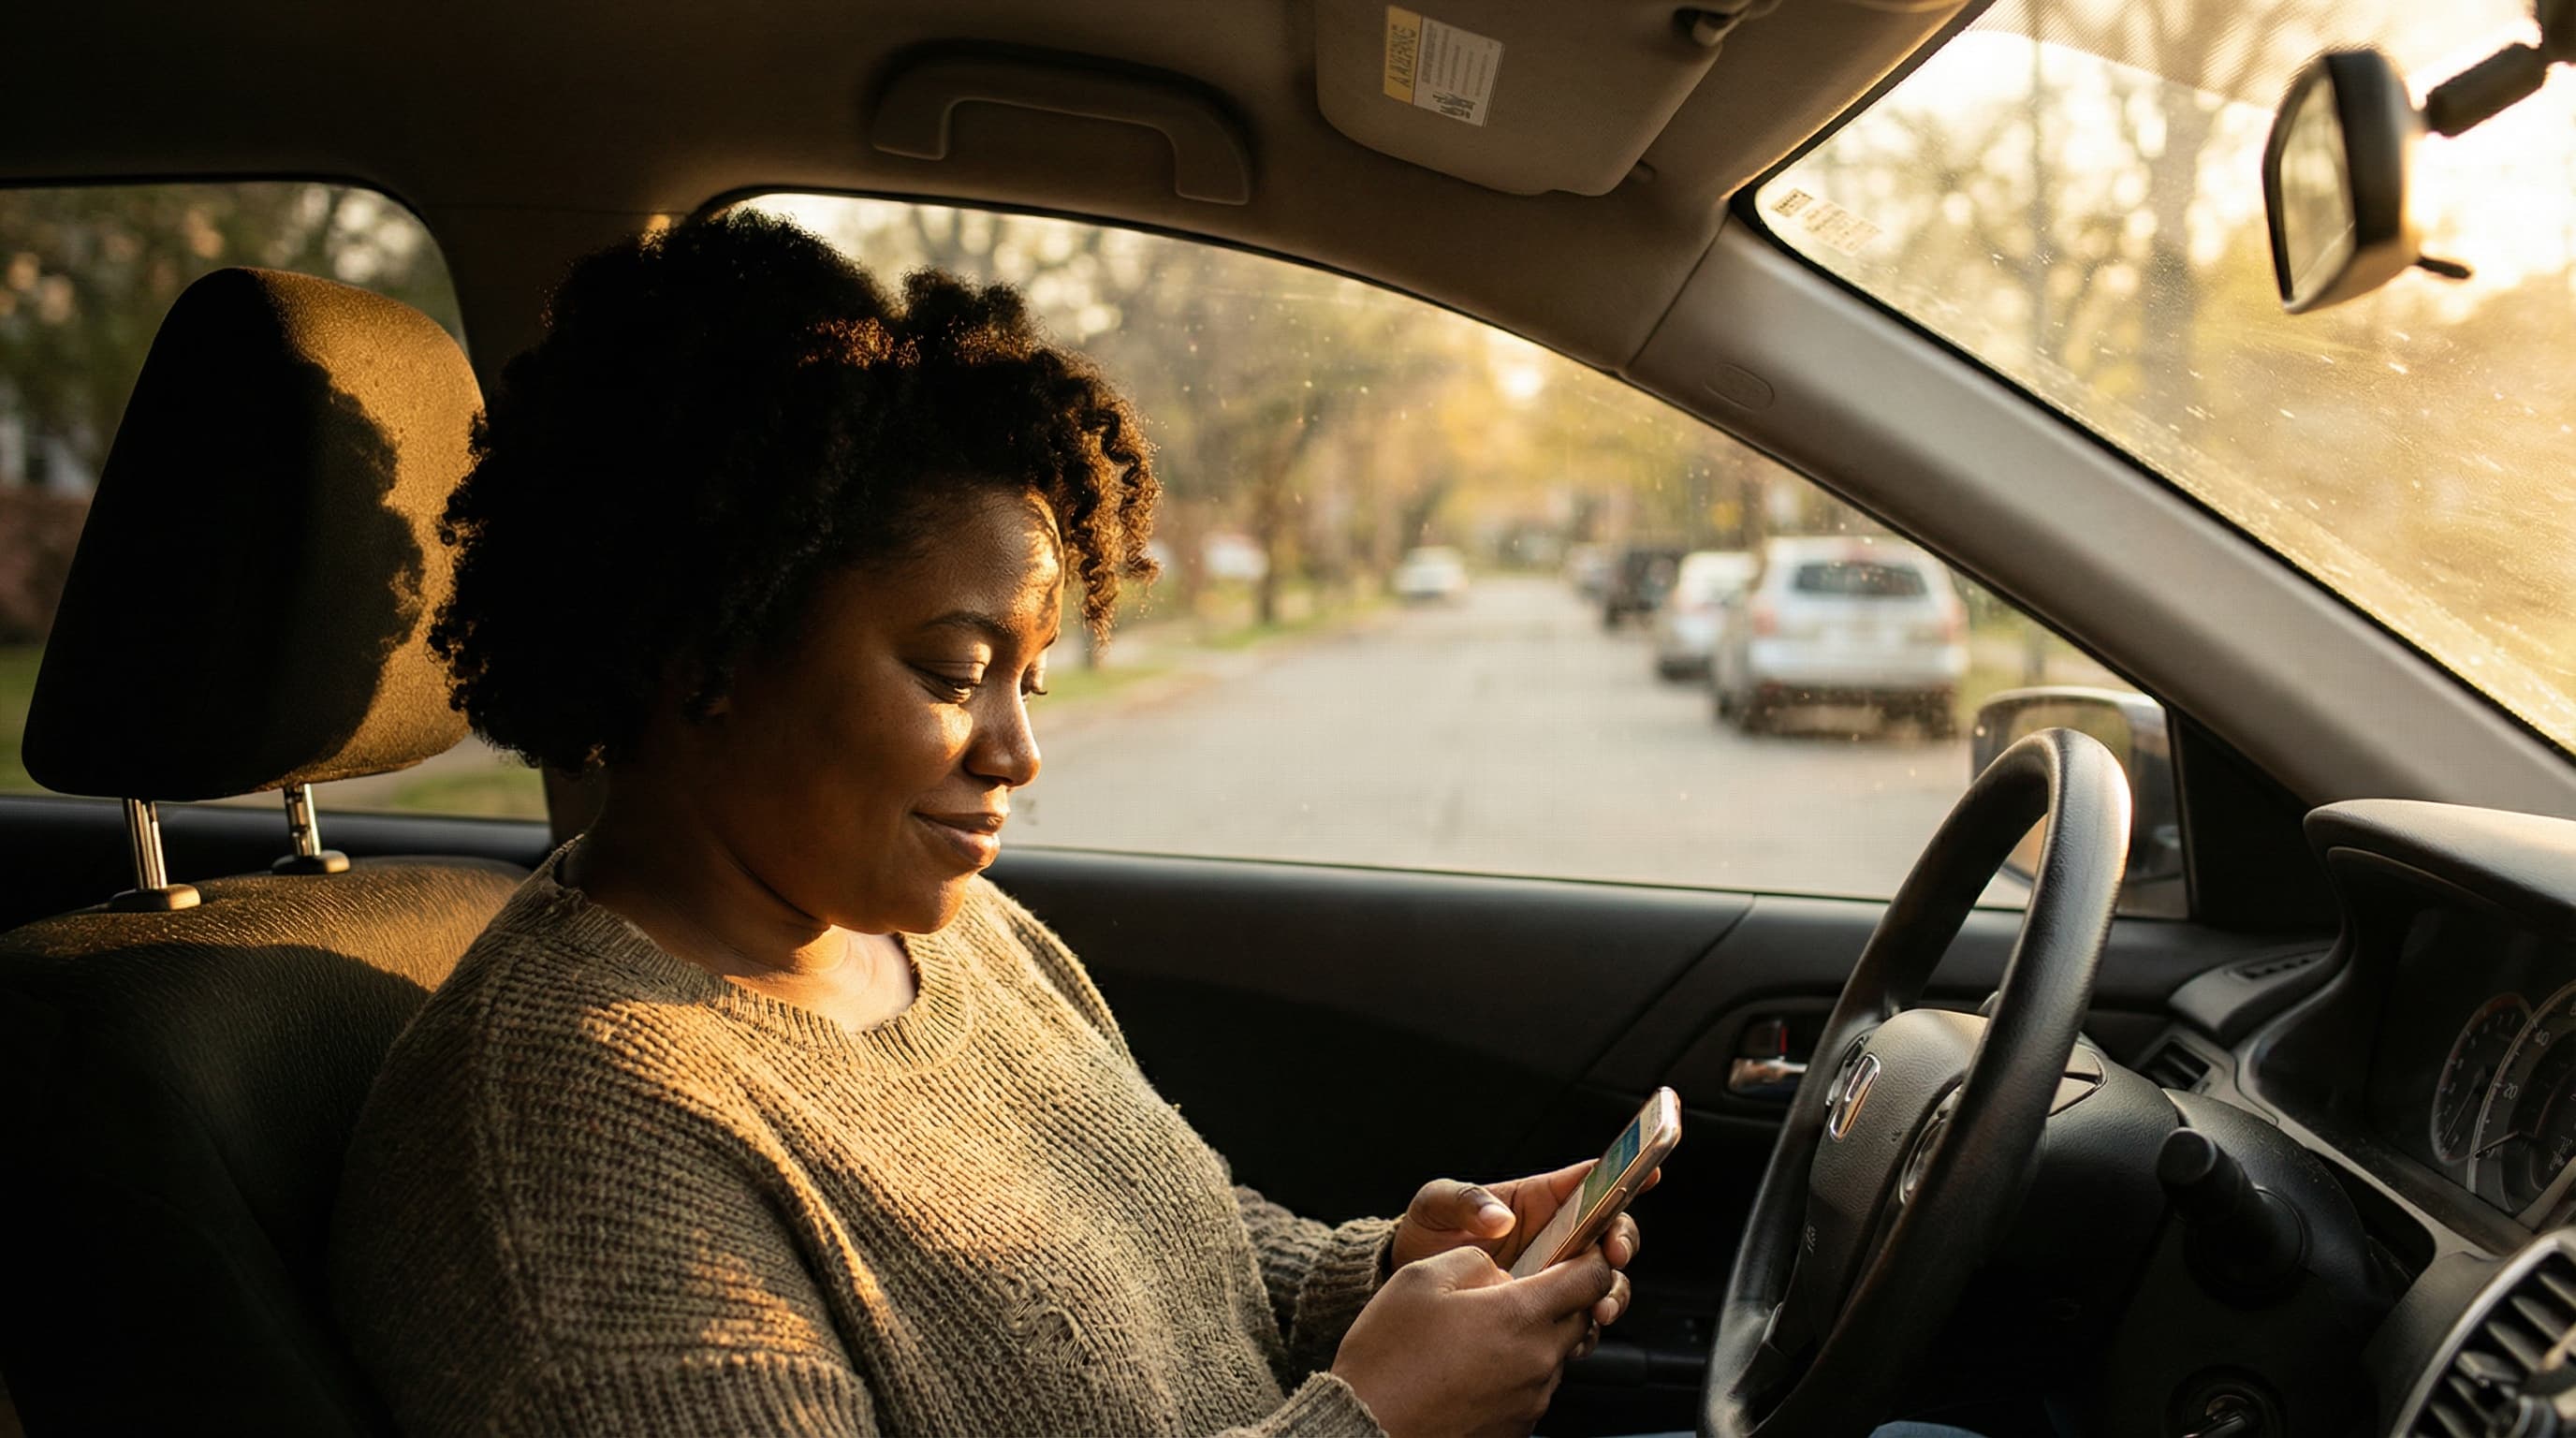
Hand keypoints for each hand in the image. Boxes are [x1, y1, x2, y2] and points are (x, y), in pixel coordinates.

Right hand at [1332, 1245, 1615, 1437]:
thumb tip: (1499, 1272)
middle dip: (1562, 1297)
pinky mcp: (1518, 1427)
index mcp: (1520, 1316)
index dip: (1591, 1256)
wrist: (1366, 1428)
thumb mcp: (1420, 1278)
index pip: (1591, 1278)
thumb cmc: (1387, 1357)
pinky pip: (1534, 1388)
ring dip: (1534, 1336)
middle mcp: (1537, 1360)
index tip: (1580, 1249)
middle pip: (1581, 1317)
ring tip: (1484, 1333)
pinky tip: (1475, 1367)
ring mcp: (1530, 1400)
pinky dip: (1517, 1371)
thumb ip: (1474, 1261)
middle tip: (1522, 1289)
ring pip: (1556, 1354)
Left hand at [1388, 1163, 1654, 1346]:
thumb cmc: (1425, 1234)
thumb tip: (1497, 1218)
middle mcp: (1556, 1235)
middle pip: (1611, 1232)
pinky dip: (1586, 1328)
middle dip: (1621, 1242)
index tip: (1648, 1173)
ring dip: (1611, 1291)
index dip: (1625, 1172)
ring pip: (1604, 1279)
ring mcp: (1555, 1275)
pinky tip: (1576, 1334)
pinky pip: (1579, 1319)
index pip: (1591, 1180)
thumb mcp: (1435, 1205)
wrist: (1407, 1284)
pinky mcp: (1547, 1311)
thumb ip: (1464, 1200)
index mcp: (1538, 1199)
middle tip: (1613, 1256)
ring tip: (1597, 1307)